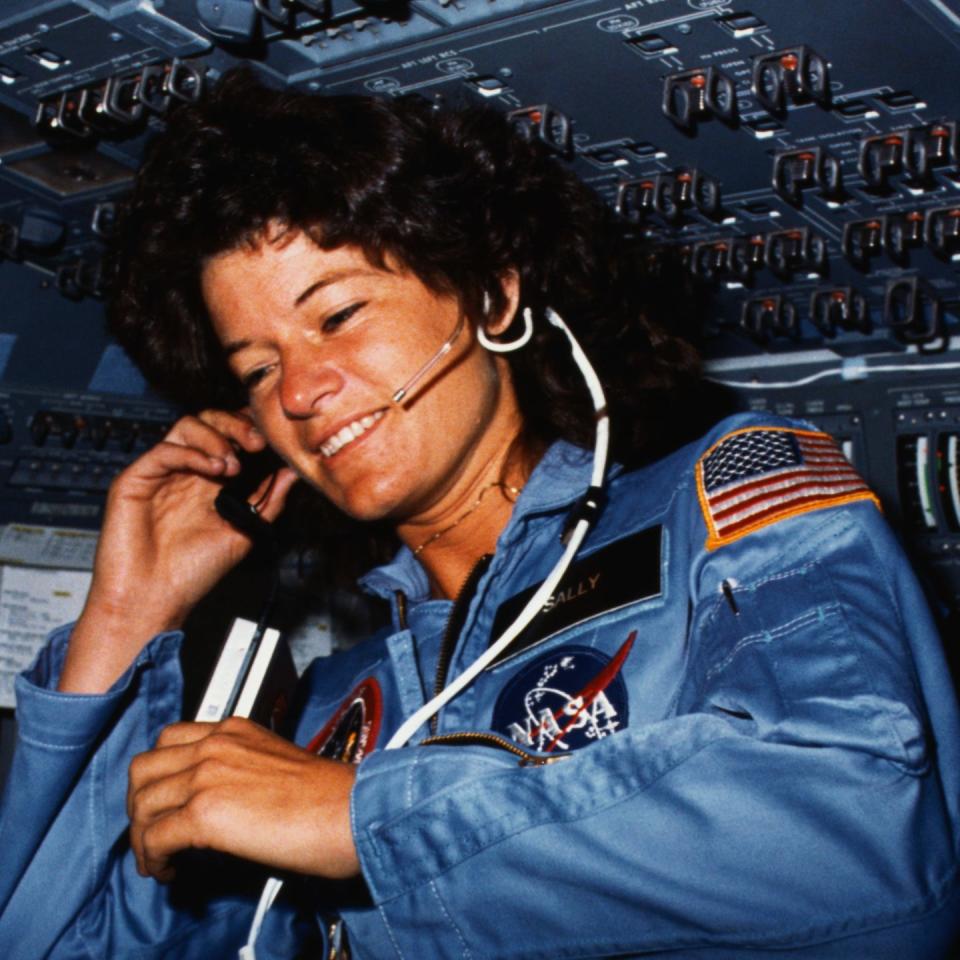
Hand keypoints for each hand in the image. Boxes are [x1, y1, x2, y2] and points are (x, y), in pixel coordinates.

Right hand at [60, 410, 298, 692]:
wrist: (152, 601)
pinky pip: (163, 450)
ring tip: (233, 465)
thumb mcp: (244, 532)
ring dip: (216, 437)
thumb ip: (268, 501)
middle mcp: (184, 471)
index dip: (249, 429)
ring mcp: (159, 474)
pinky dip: (192, 452)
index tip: (271, 440)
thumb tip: (293, 472)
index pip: (229, 436)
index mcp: (208, 480)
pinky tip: (213, 469)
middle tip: (257, 443)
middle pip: (208, 421)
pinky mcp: (134, 480)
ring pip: (185, 426)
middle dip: (236, 425)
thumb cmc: (192, 573)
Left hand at [127, 717, 358, 882]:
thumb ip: (242, 770)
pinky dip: (153, 859)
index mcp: (235, 729)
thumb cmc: (330, 797)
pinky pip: (153, 837)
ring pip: (141, 804)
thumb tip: (222, 804)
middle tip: (154, 831)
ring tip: (160, 859)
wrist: (351, 811)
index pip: (170, 739)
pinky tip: (170, 871)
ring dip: (143, 837)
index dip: (159, 775)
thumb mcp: (278, 764)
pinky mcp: (205, 813)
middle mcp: (216, 744)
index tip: (165, 801)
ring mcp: (207, 775)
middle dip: (140, 805)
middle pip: (144, 768)